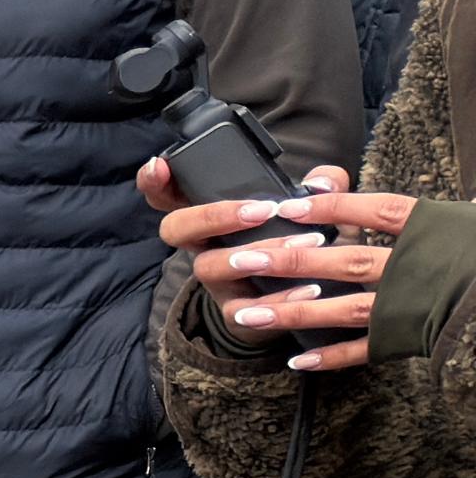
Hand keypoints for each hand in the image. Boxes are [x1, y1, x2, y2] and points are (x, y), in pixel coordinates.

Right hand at [162, 161, 406, 373]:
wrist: (310, 298)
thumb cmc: (302, 242)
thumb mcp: (313, 209)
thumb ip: (322, 185)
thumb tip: (323, 182)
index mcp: (214, 215)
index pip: (169, 195)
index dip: (155, 181)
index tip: (162, 165)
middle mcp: (204, 246)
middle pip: (174, 228)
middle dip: (212, 216)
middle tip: (261, 211)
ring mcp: (216, 280)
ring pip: (208, 266)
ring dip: (253, 253)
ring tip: (301, 244)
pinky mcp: (235, 312)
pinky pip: (242, 310)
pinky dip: (277, 299)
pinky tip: (309, 288)